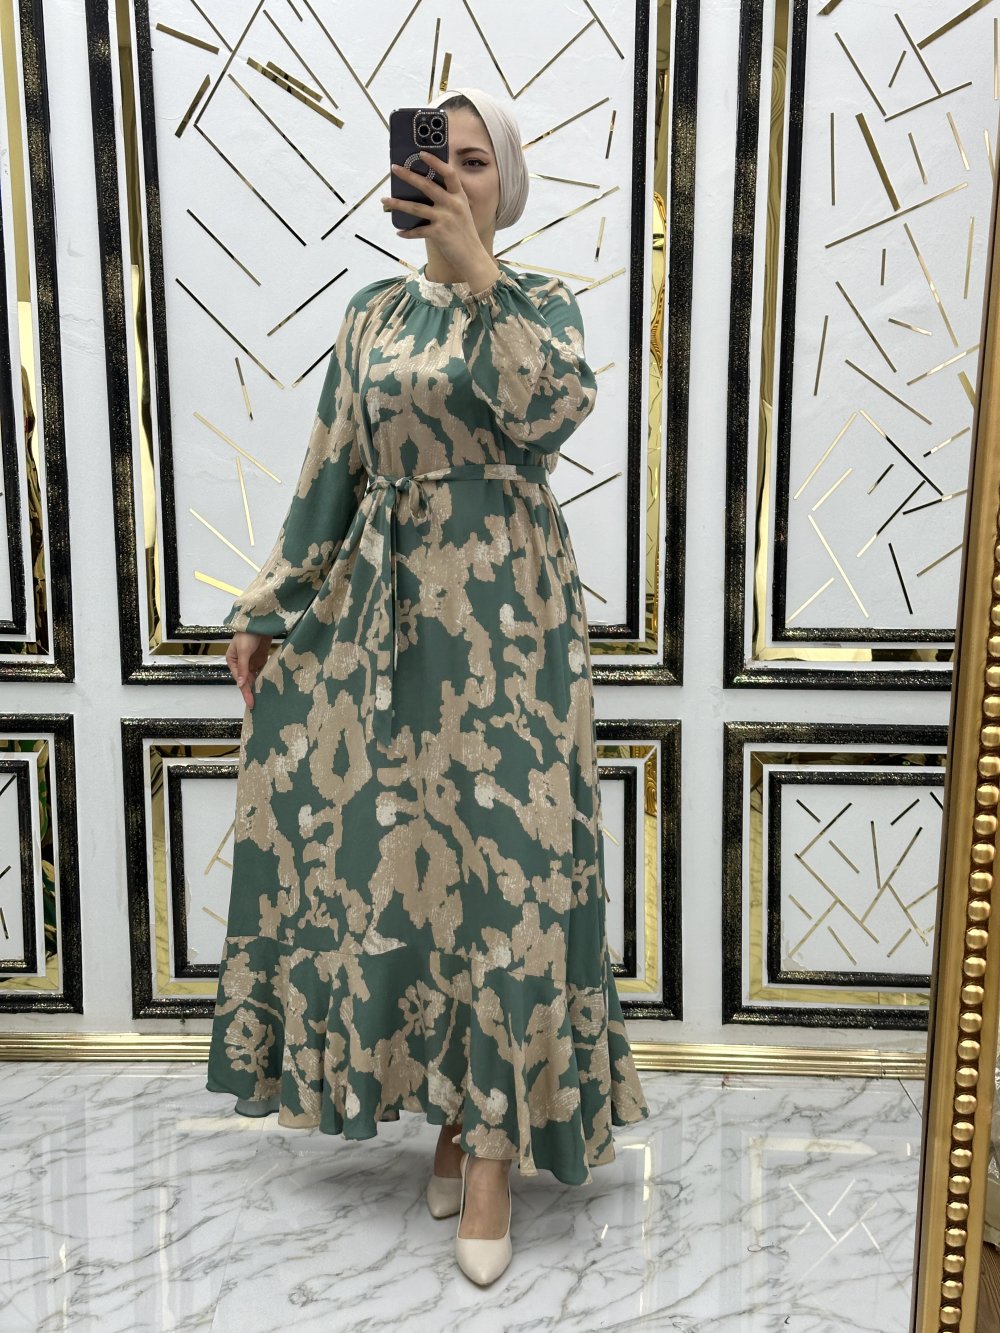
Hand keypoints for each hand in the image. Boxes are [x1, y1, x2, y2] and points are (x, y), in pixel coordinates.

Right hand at [225, 631, 271, 709]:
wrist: (260, 621)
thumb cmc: (248, 634)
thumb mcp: (244, 651)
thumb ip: (243, 668)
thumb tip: (240, 684)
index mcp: (233, 662)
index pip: (240, 681)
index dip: (245, 692)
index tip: (251, 703)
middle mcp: (241, 663)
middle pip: (247, 681)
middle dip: (251, 692)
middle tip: (257, 706)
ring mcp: (251, 661)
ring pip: (255, 678)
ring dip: (258, 687)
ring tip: (264, 700)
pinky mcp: (261, 659)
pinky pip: (262, 671)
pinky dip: (265, 679)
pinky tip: (269, 687)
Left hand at [382, 152, 497, 283]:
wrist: (473, 257)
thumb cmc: (464, 233)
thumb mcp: (460, 212)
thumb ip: (446, 200)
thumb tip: (419, 192)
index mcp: (459, 196)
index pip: (449, 173)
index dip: (436, 162)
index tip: (421, 153)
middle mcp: (453, 205)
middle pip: (427, 185)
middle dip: (408, 175)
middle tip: (394, 168)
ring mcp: (446, 219)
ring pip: (416, 207)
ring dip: (398, 203)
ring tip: (384, 199)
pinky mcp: (439, 234)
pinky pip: (417, 231)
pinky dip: (407, 232)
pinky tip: (399, 232)